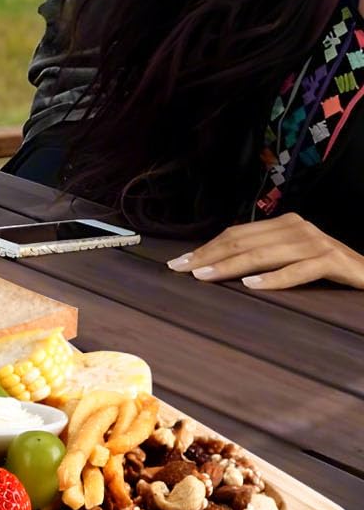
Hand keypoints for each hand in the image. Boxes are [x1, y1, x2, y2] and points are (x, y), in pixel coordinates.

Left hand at [167, 213, 363, 289]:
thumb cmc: (328, 269)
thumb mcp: (292, 258)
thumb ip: (264, 256)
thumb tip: (217, 265)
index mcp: (284, 224)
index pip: (236, 235)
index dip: (206, 248)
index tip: (177, 263)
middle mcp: (298, 228)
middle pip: (243, 242)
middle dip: (208, 255)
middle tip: (180, 269)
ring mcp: (316, 243)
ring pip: (264, 254)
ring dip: (230, 266)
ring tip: (204, 276)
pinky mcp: (333, 261)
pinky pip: (299, 270)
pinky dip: (274, 278)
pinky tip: (251, 285)